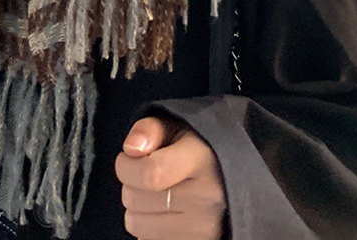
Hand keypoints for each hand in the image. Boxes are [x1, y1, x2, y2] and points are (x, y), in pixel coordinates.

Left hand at [115, 116, 226, 239]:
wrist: (228, 182)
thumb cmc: (195, 150)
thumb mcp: (176, 128)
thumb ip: (150, 129)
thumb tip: (132, 148)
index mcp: (203, 159)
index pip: (151, 173)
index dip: (128, 165)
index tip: (130, 156)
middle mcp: (207, 197)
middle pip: (136, 198)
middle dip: (130, 182)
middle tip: (147, 172)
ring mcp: (203, 228)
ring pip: (135, 223)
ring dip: (136, 207)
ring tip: (156, 193)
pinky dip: (146, 227)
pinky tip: (164, 212)